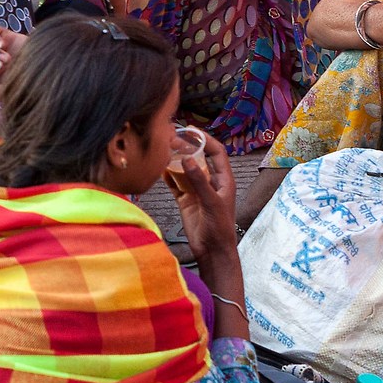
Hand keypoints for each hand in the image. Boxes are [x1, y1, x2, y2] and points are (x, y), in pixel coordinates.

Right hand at [168, 126, 238, 270]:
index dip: (206, 140)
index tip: (191, 131)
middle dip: (187, 148)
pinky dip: (168, 176)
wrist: (212, 252)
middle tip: (171, 139)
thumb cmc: (220, 228)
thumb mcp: (212, 202)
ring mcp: (197, 191)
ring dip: (175, 160)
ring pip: (185, 169)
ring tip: (163, 150)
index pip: (217, 153)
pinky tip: (159, 168)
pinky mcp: (186, 200)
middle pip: (198, 158)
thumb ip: (199, 181)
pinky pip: (175, 183)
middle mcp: (210, 182)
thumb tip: (186, 159)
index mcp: (224, 180)